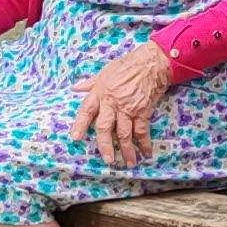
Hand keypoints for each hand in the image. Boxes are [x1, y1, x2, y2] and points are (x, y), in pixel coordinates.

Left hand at [70, 44, 171, 166]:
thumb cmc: (127, 65)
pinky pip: (142, 131)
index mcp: (100, 92)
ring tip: (127, 163)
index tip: (75, 138)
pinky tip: (146, 153)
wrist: (152, 63)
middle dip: (105, 146)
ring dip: (126, 150)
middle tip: (108, 160)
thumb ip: (90, 83)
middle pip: (105, 127)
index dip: (80, 124)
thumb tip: (75, 88)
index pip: (87, 110)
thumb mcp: (105, 71)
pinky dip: (144, 143)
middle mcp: (112, 102)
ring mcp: (128, 108)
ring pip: (124, 133)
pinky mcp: (143, 111)